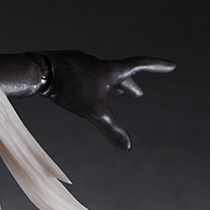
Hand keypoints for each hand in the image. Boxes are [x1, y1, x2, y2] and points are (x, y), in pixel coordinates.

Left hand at [35, 50, 175, 149]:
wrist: (38, 72)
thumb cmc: (68, 90)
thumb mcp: (93, 112)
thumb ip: (111, 128)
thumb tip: (128, 147)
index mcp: (110, 70)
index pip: (140, 65)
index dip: (157, 67)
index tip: (172, 66)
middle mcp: (98, 63)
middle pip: (120, 74)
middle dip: (130, 86)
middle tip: (137, 95)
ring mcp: (81, 62)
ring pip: (101, 74)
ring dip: (110, 84)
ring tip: (113, 93)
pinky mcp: (66, 64)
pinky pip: (84, 73)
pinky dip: (91, 81)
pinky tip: (81, 87)